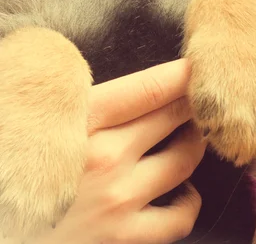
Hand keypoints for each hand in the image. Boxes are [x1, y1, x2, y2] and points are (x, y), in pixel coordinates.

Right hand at [23, 59, 206, 243]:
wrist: (5, 234)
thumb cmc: (20, 172)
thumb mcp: (46, 125)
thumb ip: (84, 104)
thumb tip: (129, 88)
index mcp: (81, 120)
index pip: (150, 87)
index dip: (182, 74)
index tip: (197, 68)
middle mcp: (104, 156)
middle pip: (175, 115)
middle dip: (191, 104)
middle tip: (196, 102)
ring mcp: (116, 200)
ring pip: (186, 158)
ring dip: (193, 144)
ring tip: (189, 138)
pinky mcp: (122, 239)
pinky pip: (181, 215)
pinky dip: (188, 200)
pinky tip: (178, 191)